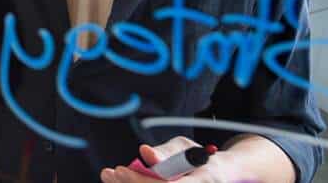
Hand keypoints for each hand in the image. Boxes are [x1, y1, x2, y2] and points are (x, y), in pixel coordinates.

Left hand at [100, 137, 254, 182]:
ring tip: (108, 176)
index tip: (120, 170)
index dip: (142, 181)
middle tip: (108, 173)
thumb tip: (145, 152)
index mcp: (203, 181)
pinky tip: (117, 181)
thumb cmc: (200, 158)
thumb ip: (167, 152)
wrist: (219, 175)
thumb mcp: (186, 148)